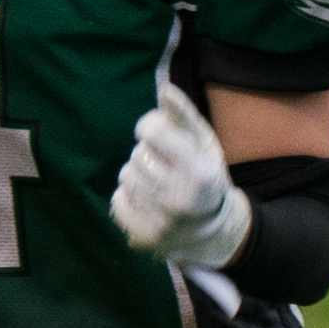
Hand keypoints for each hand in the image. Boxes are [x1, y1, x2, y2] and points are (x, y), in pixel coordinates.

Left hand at [110, 81, 252, 272]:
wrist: (211, 231)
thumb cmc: (205, 176)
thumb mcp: (204, 143)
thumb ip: (183, 115)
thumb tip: (164, 89)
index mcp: (198, 173)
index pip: (152, 131)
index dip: (152, 128)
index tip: (160, 135)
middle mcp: (178, 200)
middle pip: (137, 155)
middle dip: (149, 155)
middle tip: (166, 166)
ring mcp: (159, 223)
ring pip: (126, 176)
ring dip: (138, 174)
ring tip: (159, 183)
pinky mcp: (141, 238)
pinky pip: (117, 200)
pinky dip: (129, 197)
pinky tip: (150, 202)